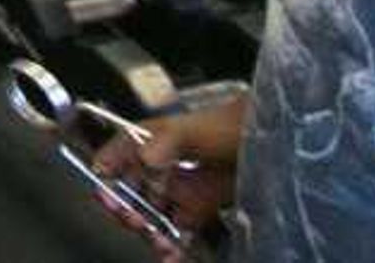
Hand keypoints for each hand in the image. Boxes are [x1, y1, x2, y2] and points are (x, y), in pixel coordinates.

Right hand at [95, 95, 241, 249]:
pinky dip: (173, 246)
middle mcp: (159, 167)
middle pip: (130, 194)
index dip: (105, 176)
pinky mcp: (199, 209)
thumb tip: (144, 161)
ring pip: (153, 216)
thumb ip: (165, 143)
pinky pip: (179, 232)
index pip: (113, 158)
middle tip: (135, 220)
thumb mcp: (191, 130)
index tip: (105, 194)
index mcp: (148, 142)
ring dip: (150, 233)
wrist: (270, 142)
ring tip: (159, 243)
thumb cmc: (229, 125)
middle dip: (127, 211)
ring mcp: (179, 189)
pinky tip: (173, 254)